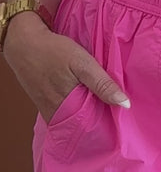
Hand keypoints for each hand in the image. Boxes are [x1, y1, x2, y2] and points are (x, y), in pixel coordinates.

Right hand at [3, 16, 128, 122]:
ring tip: (106, 110)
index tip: (124, 122)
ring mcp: (51, 112)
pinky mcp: (46, 106)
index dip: (110, 125)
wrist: (24, 44)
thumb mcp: (82, 63)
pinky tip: (88, 102)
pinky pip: (66, 114)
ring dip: (90, 116)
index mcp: (70, 107)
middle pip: (85, 125)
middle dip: (101, 122)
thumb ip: (102, 84)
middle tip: (118, 116)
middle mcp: (59, 115)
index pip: (95, 126)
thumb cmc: (53, 51)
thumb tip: (125, 104)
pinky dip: (77, 110)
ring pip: (75, 120)